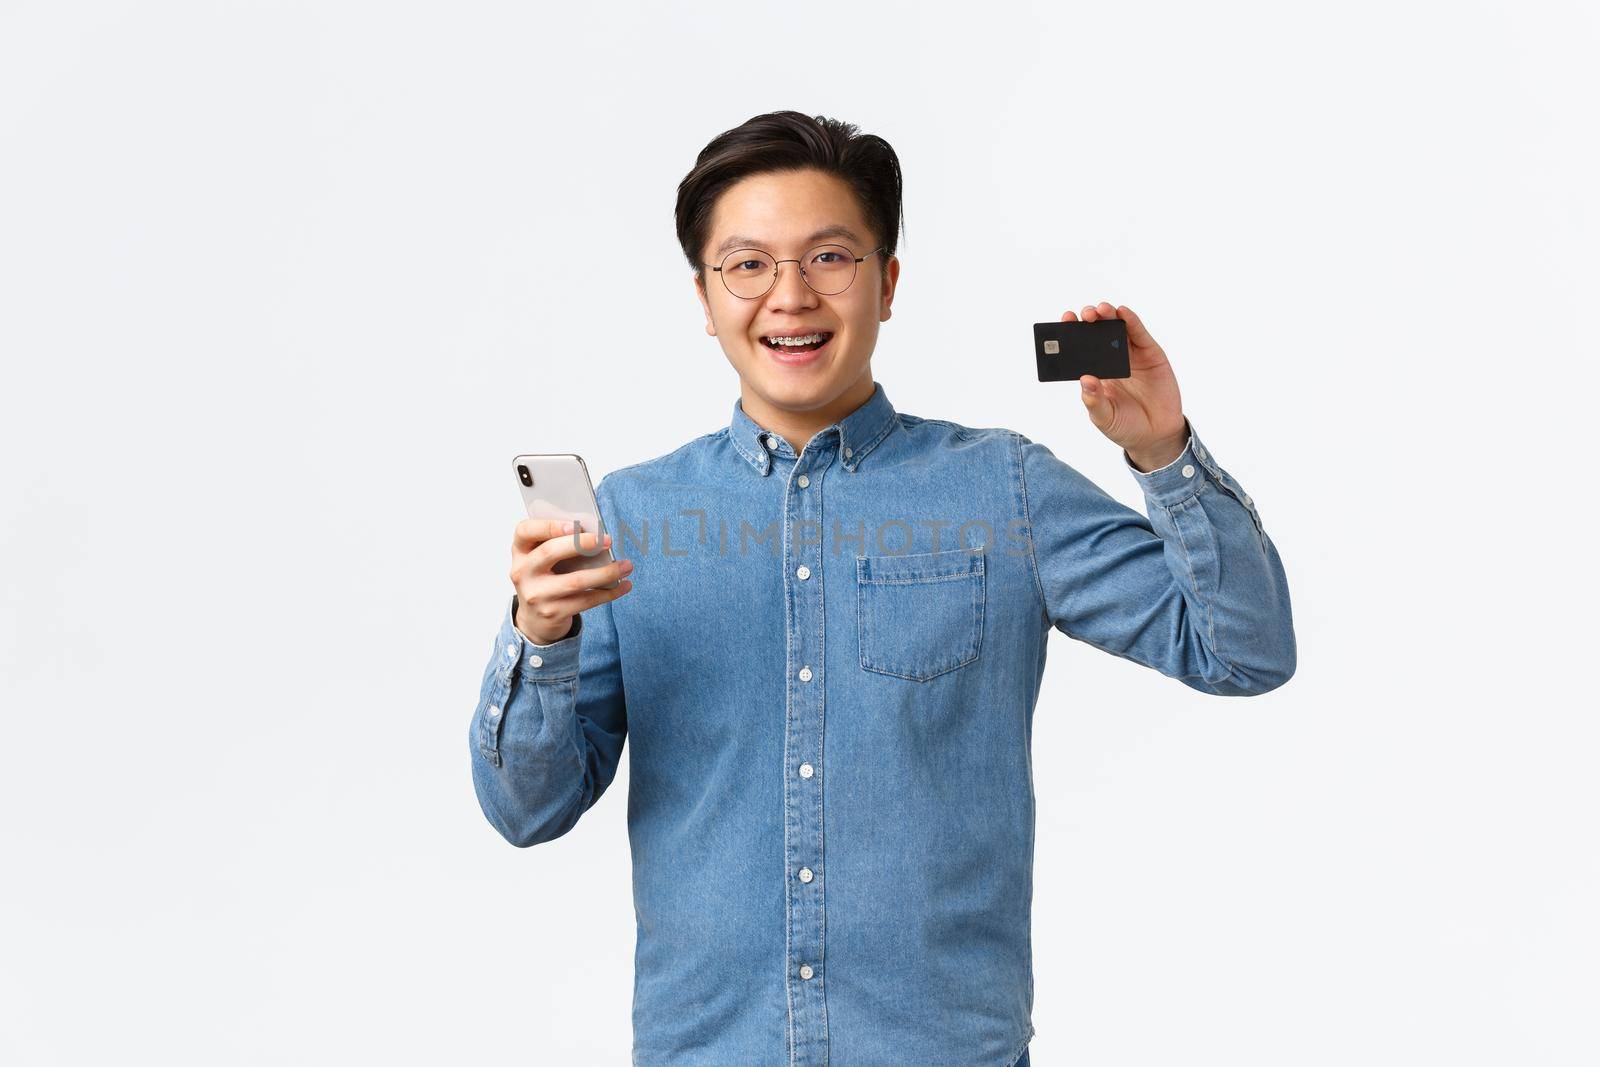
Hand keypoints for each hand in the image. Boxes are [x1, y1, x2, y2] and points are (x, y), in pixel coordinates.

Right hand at [509, 518, 633, 644]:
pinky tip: (623, 585)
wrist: (535, 619)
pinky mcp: (552, 613)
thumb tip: (596, 532)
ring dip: (606, 572)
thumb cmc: (545, 579)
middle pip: (550, 552)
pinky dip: (609, 592)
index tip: (573, 523)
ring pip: (575, 581)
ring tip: (626, 565)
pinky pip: (586, 600)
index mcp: (520, 551)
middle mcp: (523, 572)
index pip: (525, 531)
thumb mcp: (541, 560)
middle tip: (607, 540)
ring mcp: (536, 595)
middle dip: (582, 544)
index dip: (548, 525)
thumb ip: (558, 544)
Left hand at [1063, 302, 1187, 470]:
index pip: (1079, 348)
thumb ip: (1094, 401)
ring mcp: (1131, 355)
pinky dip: (1131, 321)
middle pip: (1097, 332)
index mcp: (1095, 372)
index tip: (1064, 321)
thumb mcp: (1104, 418)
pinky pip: (1139, 334)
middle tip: (1084, 315)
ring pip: (1117, 328)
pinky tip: (1123, 312)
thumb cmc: (1126, 426)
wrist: (1156, 435)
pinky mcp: (1150, 354)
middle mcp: (1110, 359)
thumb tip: (1085, 380)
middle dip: (1089, 320)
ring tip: (1100, 310)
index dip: (1071, 333)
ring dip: (1108, 315)